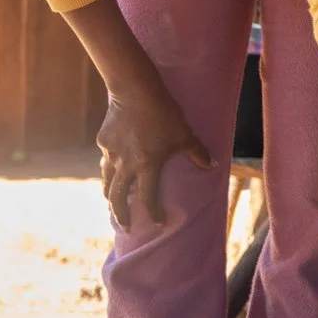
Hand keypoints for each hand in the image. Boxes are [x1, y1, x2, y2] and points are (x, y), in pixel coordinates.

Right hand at [96, 84, 213, 228]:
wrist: (135, 91)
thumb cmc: (163, 114)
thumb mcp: (184, 134)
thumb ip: (197, 152)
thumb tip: (214, 165)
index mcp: (146, 166)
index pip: (148, 197)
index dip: (153, 212)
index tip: (158, 222)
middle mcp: (125, 165)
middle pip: (118, 197)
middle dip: (121, 214)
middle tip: (125, 226)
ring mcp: (111, 154)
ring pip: (107, 180)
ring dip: (109, 194)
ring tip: (110, 202)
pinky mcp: (103, 141)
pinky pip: (105, 158)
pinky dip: (108, 166)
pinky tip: (111, 166)